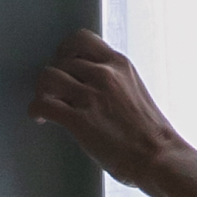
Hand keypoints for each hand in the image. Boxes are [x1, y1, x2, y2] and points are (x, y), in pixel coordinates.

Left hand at [31, 29, 181, 192]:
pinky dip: (36, 110)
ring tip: (46, 102)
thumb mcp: (135, 90)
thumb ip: (113, 81)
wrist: (159, 158)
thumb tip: (90, 82)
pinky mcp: (79, 120)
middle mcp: (104, 74)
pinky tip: (40, 117)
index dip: (65, 50)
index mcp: (120, 65)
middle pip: (60, 59)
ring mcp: (91, 96)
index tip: (63, 63)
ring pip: (47, 76)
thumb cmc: (152, 134)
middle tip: (53, 89)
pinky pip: (43, 104)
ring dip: (42, 90)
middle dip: (54, 74)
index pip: (81, 39)